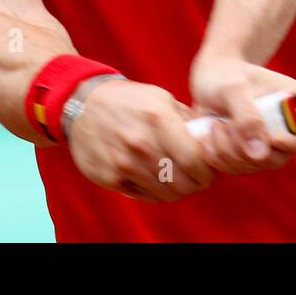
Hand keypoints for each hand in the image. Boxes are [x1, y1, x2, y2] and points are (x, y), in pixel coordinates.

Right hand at [67, 78, 214, 203]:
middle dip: (195, 184)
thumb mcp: (162, 99)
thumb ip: (187, 120)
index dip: (206, 171)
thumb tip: (211, 141)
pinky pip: (144, 196)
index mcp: (158, 118)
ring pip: (165, 193)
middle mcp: (140, 143)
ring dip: (177, 190)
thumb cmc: (130, 101)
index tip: (209, 171)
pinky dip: (155, 192)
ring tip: (178, 180)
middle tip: (197, 179)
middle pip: (181, 182)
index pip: (194, 160)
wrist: (84, 105)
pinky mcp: (109, 178)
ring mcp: (123, 162)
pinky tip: (156, 180)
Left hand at [188, 54, 295, 175]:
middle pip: (280, 157)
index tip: (272, 138)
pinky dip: (217, 156)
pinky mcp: (245, 154)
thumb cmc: (225, 74)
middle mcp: (285, 128)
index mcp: (295, 105)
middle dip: (246, 148)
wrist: (209, 77)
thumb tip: (260, 154)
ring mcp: (266, 144)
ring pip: (254, 166)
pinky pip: (235, 168)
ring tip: (216, 125)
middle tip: (224, 125)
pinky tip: (208, 137)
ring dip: (227, 151)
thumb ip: (247, 117)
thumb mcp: (233, 89)